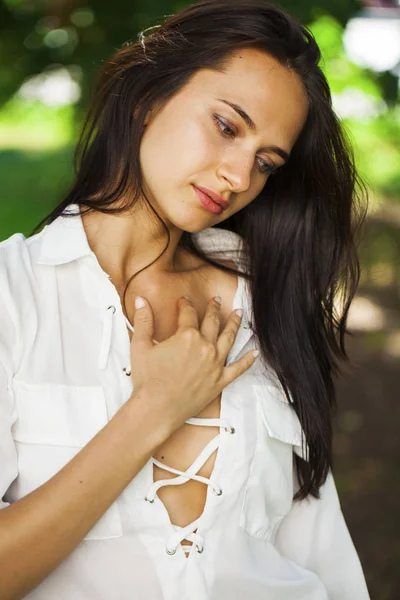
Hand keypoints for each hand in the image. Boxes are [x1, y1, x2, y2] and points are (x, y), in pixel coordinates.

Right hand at [129, 295, 257, 432]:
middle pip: (212, 322)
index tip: (184, 301)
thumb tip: (140, 301)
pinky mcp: (220, 381)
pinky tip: (254, 352)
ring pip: (229, 338)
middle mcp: (205, 347)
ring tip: (239, 314)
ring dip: (234, 324)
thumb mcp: (140, 346)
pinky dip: (248, 360)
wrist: (156, 409)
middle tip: (216, 300)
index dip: (185, 304)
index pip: (188, 313)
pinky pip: (239, 368)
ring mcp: (215, 364)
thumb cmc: (147, 381)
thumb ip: (143, 320)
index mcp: (187, 336)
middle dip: (214, 308)